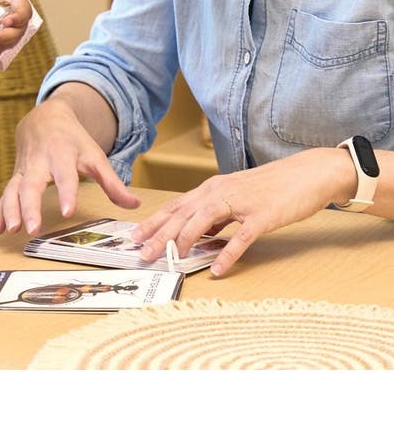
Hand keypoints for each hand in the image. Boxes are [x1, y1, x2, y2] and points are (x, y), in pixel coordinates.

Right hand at [0, 99, 140, 235]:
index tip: (67, 212)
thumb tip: (134, 204)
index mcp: (62, 154)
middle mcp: (39, 162)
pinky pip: (4, 194)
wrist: (45, 118)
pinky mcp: (14, 176)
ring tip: (12, 230)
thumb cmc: (73, 141)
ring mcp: (24, 169)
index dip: (66, 193)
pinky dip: (0, 211)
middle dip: (30, 206)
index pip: (65, 175)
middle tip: (32, 229)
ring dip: (11, 210)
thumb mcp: (94, 156)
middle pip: (32, 184)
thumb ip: (112, 182)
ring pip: (13, 189)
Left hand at [131, 147, 353, 276]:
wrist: (310, 173)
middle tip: (142, 253)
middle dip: (159, 234)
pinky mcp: (263, 216)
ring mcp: (243, 203)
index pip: (176, 205)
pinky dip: (228, 254)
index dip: (154, 221)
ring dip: (184, 240)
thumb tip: (199, 233)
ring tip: (170, 259)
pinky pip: (241, 237)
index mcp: (214, 187)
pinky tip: (217, 269)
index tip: (135, 237)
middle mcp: (222, 192)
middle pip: (183, 213)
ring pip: (204, 220)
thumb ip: (218, 213)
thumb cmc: (275, 186)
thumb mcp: (238, 196)